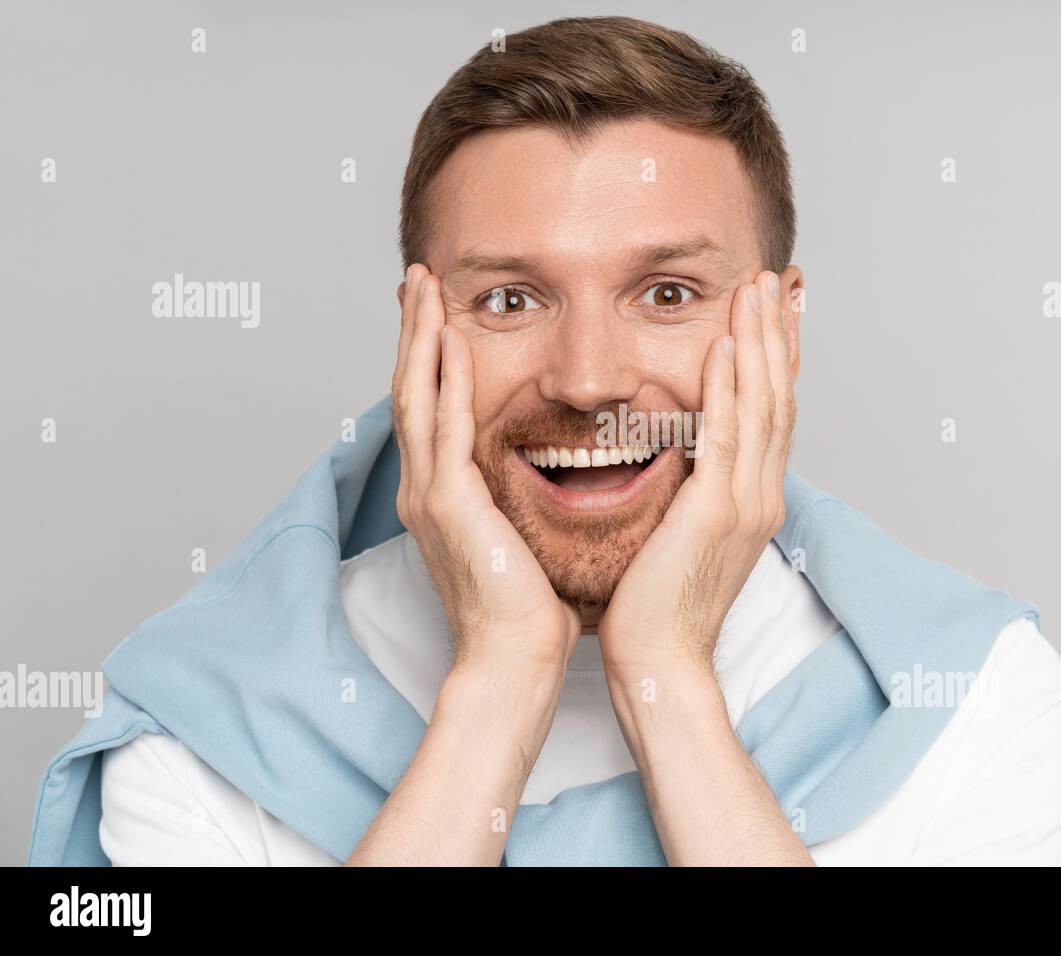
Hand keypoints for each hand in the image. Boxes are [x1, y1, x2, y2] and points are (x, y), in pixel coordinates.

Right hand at [391, 265, 580, 677]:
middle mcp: (425, 487)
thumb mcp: (521, 535)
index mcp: (443, 494)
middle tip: (416, 278)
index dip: (429, 356)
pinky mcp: (448, 505)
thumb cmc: (527, 607)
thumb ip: (518, 495)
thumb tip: (557, 465)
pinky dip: (444, 382)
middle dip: (414, 330)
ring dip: (419, 338)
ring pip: (416, 396)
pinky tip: (449, 342)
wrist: (513, 659)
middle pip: (412, 389)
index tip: (437, 311)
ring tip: (422, 287)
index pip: (432, 407)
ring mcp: (430, 494)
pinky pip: (443, 429)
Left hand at [597, 269, 794, 683]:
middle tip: (777, 281)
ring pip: (763, 406)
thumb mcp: (680, 534)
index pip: (772, 414)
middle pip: (779, 398)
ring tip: (757, 290)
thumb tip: (674, 451)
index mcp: (752, 499)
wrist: (659, 660)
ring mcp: (745, 502)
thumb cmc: (658, 604)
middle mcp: (761, 494)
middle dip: (778, 335)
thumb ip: (688, 488)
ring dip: (760, 343)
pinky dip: (731, 387)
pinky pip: (728, 436)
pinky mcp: (717, 511)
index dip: (777, 360)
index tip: (775, 313)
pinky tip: (726, 345)